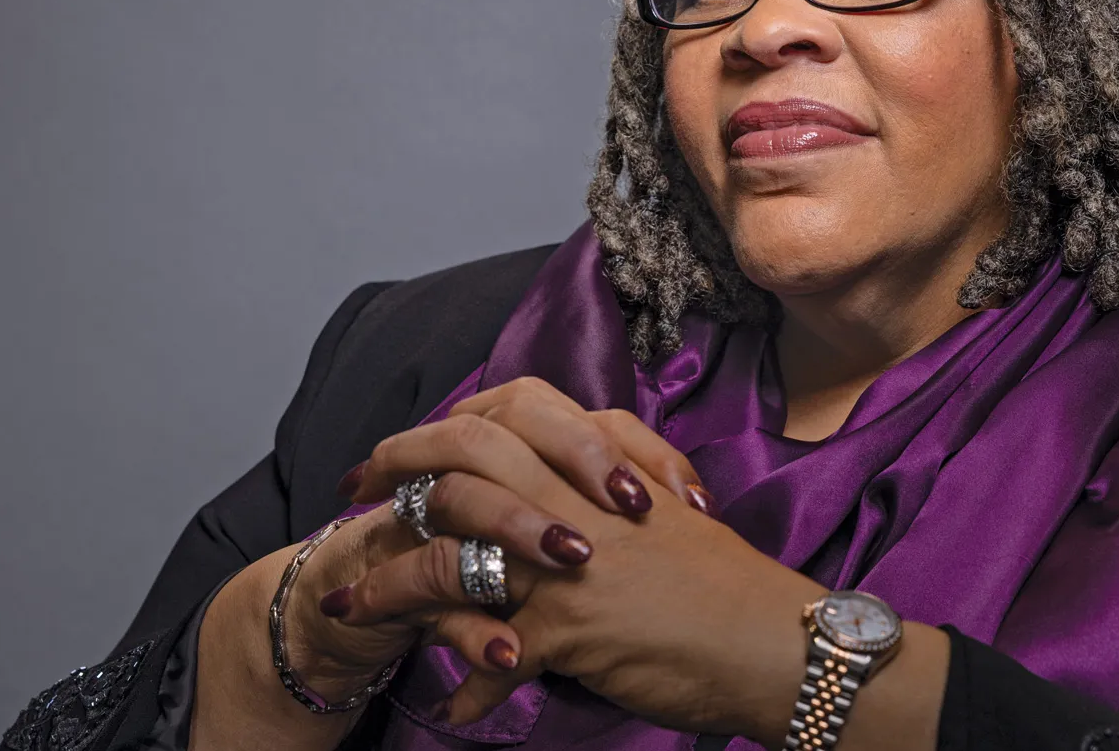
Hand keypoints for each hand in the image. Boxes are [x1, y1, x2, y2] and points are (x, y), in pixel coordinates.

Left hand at [338, 379, 825, 743]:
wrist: (774, 639)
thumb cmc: (727, 583)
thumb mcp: (666, 507)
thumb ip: (613, 474)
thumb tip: (568, 474)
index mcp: (601, 462)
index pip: (504, 413)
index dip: (441, 426)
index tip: (403, 448)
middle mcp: (576, 498)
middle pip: (461, 460)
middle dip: (393, 470)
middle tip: (352, 491)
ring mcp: (568, 560)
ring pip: (449, 557)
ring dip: (385, 588)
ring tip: (343, 610)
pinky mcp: (569, 626)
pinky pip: (494, 657)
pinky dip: (472, 686)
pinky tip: (456, 706)